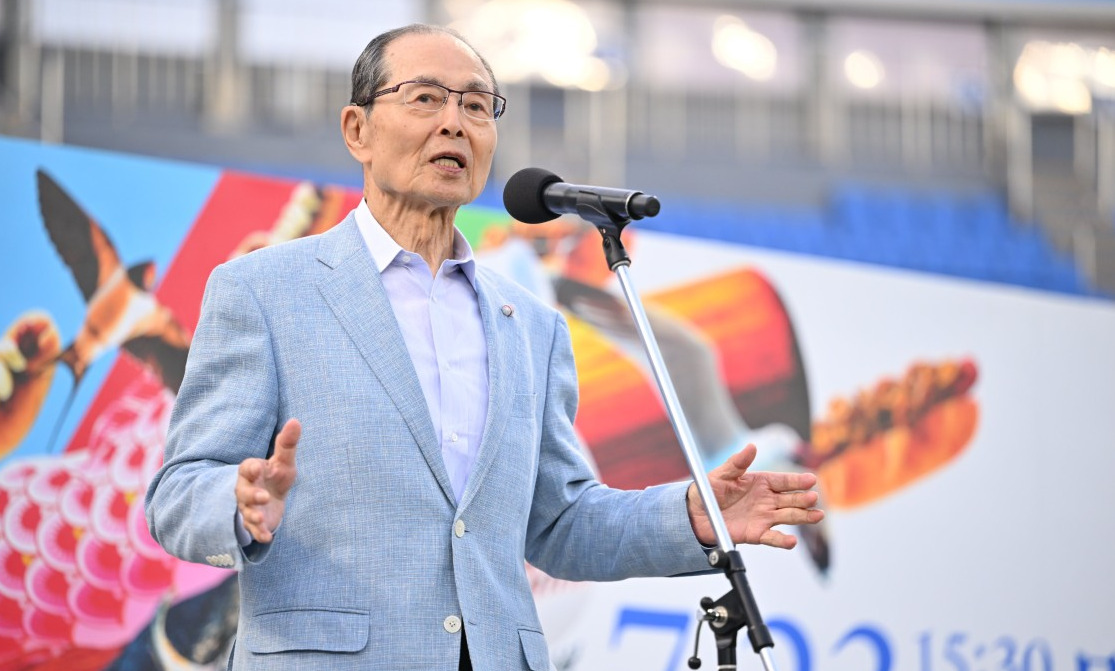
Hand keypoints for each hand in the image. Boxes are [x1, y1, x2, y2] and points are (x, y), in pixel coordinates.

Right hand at [235, 418, 299, 543]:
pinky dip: (258, 533)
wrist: (273, 498)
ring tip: (260, 518)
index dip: (251, 468)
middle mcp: (246, 489)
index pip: (247, 468)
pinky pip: (253, 529)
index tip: (257, 467)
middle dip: (251, 494)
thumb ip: (287, 444)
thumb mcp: (283, 460)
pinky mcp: (255, 523)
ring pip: (246, 512)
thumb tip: (296, 421)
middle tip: (262, 496)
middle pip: (243, 492)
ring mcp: (249, 507)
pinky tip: (265, 538)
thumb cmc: (276, 476)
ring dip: (253, 515)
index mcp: (252, 471)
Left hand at [687, 444, 823, 548]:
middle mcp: (767, 500)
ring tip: (817, 516)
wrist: (696, 514)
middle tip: (813, 498)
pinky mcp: (756, 534)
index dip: (797, 480)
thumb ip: (737, 462)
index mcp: (761, 483)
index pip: (784, 481)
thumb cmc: (709, 490)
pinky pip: (772, 537)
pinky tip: (792, 541)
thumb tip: (751, 446)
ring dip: (803, 517)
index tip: (811, 480)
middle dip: (803, 499)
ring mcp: (764, 517)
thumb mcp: (722, 474)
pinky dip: (782, 540)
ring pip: (788, 517)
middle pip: (791, 499)